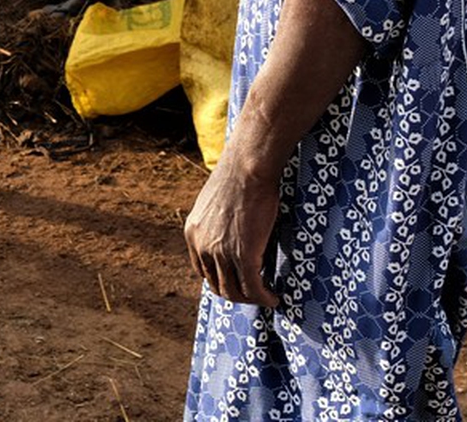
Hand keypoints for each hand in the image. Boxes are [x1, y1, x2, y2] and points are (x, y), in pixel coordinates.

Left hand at [183, 158, 280, 307]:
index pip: (202, 269)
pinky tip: (274, 298)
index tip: (237, 280)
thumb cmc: (238, 175)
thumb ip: (217, 219)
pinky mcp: (244, 255)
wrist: (247, 166)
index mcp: (193, 231)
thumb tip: (231, 230)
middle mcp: (202, 245)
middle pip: (217, 285)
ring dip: (251, 299)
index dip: (220, 279)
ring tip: (266, 297)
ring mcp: (221, 252)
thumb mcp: (215, 200)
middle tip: (254, 293)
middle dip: (236, 294)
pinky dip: (264, 298)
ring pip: (234, 292)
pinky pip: (253, 288)